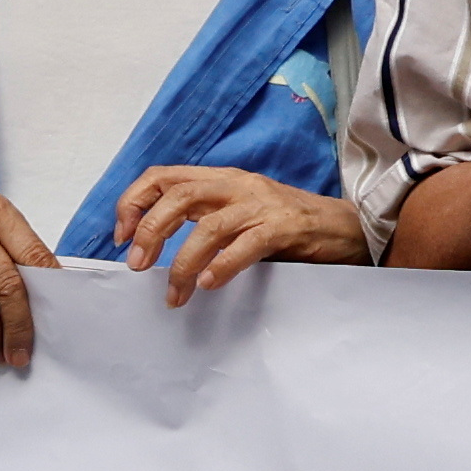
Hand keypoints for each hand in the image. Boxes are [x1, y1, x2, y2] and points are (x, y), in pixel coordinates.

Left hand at [105, 164, 353, 304]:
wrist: (348, 228)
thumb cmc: (289, 227)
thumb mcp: (239, 214)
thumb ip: (205, 219)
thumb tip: (156, 245)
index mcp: (221, 180)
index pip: (163, 176)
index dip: (134, 203)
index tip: (122, 237)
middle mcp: (238, 185)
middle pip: (177, 196)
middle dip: (150, 232)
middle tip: (138, 266)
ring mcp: (262, 205)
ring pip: (207, 226)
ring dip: (181, 262)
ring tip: (173, 293)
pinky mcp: (284, 227)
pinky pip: (245, 245)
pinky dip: (221, 266)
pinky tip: (208, 285)